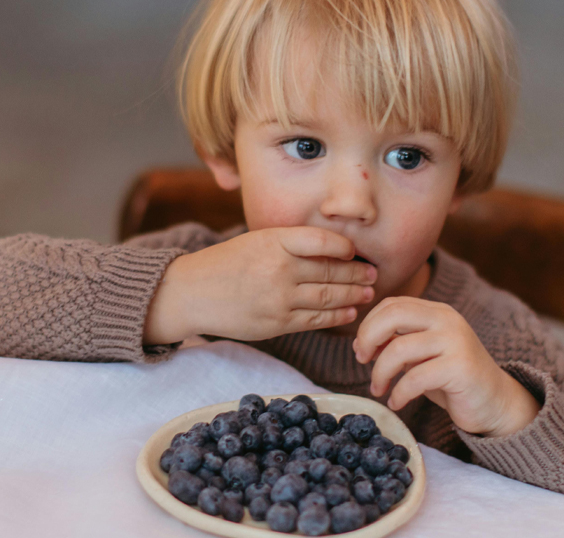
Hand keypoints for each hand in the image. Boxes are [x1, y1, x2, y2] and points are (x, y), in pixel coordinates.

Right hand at [144, 227, 376, 343]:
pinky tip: (349, 312)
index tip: (355, 251)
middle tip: (373, 274)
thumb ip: (291, 243)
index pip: (322, 240)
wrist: (190, 293)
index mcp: (274, 240)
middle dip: (357, 274)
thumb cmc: (227, 263)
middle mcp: (279, 268)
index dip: (345, 246)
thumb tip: (335, 250)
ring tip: (367, 293)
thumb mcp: (257, 240)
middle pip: (331, 270)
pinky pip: (316, 320)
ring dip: (353, 295)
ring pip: (328, 297)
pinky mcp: (277, 323)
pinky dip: (337, 316)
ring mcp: (279, 298)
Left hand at [352, 297, 539, 436]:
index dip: (368, 326)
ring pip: (399, 349)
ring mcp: (455, 342)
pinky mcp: (460, 368)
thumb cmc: (452, 379)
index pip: (392, 305)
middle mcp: (447, 320)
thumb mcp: (422, 356)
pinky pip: (414, 379)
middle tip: (362, 362)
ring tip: (378, 389)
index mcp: (437, 312)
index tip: (362, 351)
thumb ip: (397, 344)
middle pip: (393, 315)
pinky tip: (396, 402)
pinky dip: (398, 393)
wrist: (495, 402)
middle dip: (368, 338)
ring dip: (379, 373)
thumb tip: (361, 343)